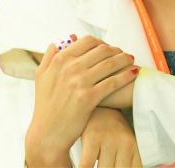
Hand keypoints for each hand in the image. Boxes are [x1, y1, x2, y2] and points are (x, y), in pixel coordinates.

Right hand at [25, 36, 137, 166]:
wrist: (47, 134)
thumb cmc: (46, 106)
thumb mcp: (41, 77)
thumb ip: (50, 57)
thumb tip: (61, 41)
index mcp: (60, 60)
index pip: (88, 41)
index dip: (103, 42)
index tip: (110, 48)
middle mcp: (69, 69)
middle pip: (102, 50)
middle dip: (117, 50)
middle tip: (124, 54)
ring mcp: (79, 83)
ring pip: (110, 64)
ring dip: (125, 59)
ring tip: (131, 60)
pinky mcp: (88, 98)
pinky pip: (113, 82)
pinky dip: (126, 76)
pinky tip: (133, 73)